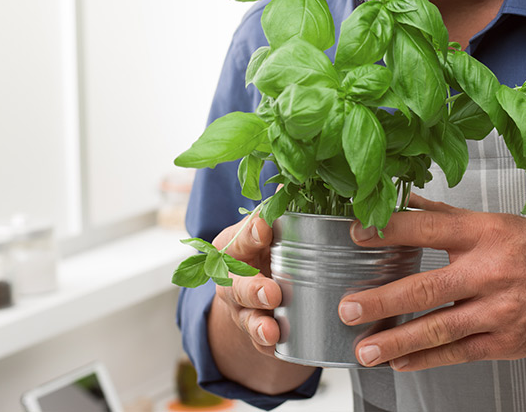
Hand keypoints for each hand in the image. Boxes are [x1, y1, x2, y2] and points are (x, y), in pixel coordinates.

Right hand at [210, 214, 283, 357]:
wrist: (257, 289)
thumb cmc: (265, 249)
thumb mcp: (267, 228)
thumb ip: (279, 208)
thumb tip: (294, 177)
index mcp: (234, 246)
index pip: (239, 237)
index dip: (250, 233)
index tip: (263, 227)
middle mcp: (231, 279)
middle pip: (235, 285)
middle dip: (251, 289)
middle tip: (271, 292)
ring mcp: (241, 309)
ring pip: (246, 318)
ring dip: (258, 325)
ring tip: (271, 331)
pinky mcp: (256, 333)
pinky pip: (261, 343)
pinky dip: (270, 347)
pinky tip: (281, 348)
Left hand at [338, 194, 525, 369]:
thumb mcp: (497, 220)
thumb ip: (446, 214)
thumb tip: (404, 199)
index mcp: (485, 233)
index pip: (427, 227)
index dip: (388, 231)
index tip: (356, 234)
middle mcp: (490, 271)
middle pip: (426, 287)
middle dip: (382, 300)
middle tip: (349, 307)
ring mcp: (498, 311)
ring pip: (439, 328)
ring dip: (397, 340)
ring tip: (366, 347)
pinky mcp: (506, 342)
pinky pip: (459, 353)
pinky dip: (426, 359)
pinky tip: (401, 361)